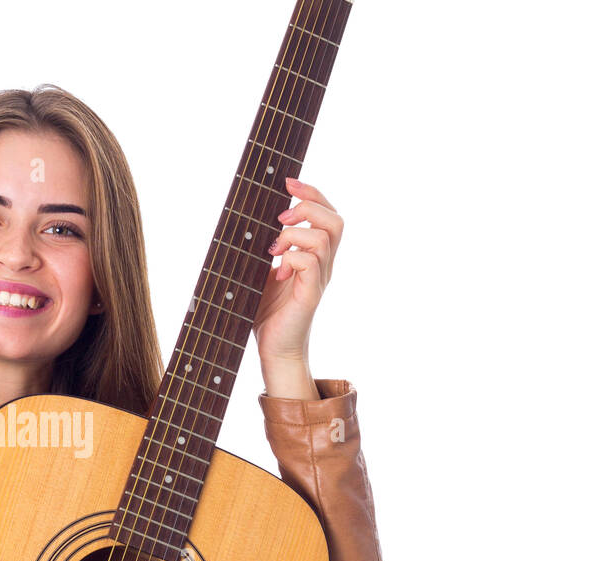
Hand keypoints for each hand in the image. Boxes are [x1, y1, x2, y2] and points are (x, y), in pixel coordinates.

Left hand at [252, 177, 342, 362]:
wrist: (273, 349)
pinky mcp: (310, 296)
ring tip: (274, 250)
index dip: (312, 193)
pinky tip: (277, 273)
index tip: (288, 183)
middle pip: (335, 220)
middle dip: (308, 207)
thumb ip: (269, 245)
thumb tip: (253, 219)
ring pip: (323, 238)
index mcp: (316, 256)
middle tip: (280, 217)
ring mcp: (319, 280)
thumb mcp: (264, 270)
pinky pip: (310, 263)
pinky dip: (291, 259)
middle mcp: (323, 265)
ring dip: (293, 235)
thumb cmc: (268, 312)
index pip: (328, 214)